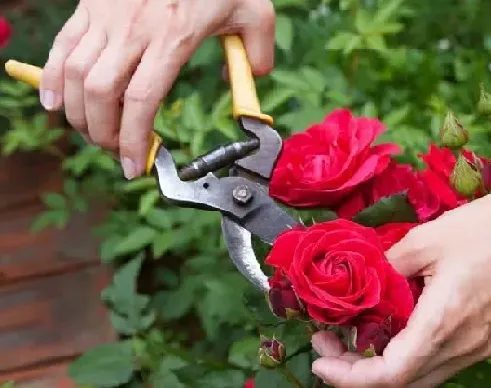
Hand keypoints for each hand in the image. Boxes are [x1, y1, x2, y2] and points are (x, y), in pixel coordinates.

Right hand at [40, 0, 274, 178]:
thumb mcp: (252, 9)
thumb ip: (257, 49)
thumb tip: (255, 77)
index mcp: (173, 36)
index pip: (143, 99)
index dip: (134, 139)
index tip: (136, 165)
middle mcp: (134, 29)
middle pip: (102, 94)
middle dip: (104, 134)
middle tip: (117, 152)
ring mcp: (106, 17)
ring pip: (76, 74)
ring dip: (78, 114)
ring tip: (93, 134)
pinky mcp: (89, 6)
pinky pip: (61, 47)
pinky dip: (52, 79)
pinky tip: (53, 104)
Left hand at [310, 185, 490, 386]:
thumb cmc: (490, 227)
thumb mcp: (426, 238)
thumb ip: (388, 265)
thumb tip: (366, 277)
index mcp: (444, 323)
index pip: (389, 375)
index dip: (348, 377)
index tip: (321, 361)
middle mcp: (465, 346)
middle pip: (404, 383)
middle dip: (359, 372)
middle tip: (331, 343)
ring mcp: (482, 346)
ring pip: (424, 375)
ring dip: (386, 365)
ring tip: (358, 336)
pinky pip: (444, 360)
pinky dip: (412, 354)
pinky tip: (398, 327)